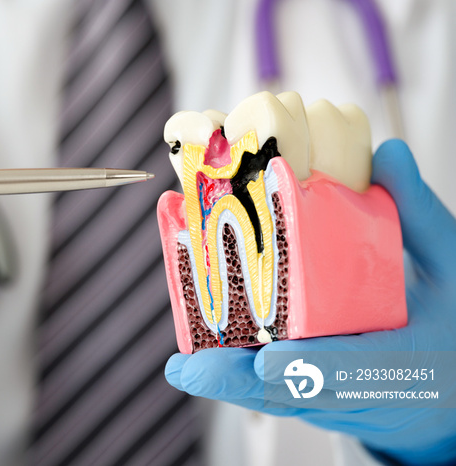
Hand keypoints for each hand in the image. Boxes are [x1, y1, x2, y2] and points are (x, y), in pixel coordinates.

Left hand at [165, 140, 455, 464]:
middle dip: (242, 382)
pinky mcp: (316, 401)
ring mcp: (337, 401)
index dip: (313, 367)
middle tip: (194, 369)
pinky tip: (198, 367)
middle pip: (298, 394)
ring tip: (185, 369)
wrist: (450, 387)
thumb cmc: (450, 322)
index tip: (269, 360)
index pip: (358, 367)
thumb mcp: (448, 265)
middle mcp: (366, 391)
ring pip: (276, 402)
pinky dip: (236, 384)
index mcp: (409, 359)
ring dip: (228, 386)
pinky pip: (273, 398)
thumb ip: (415, 214)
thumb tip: (386, 154)